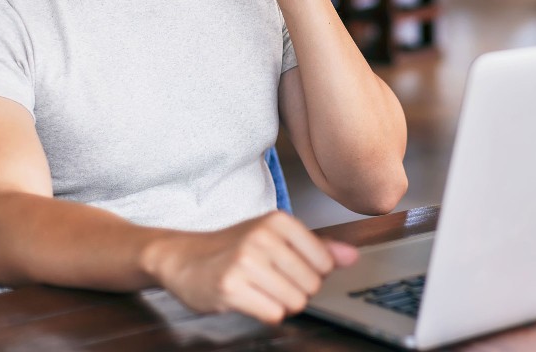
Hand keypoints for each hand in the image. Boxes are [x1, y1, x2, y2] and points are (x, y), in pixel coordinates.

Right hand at [149, 211, 358, 324]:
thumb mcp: (275, 237)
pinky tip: (249, 298)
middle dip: (296, 291)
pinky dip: (265, 312)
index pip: (324, 262)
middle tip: (271, 281)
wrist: (183, 258)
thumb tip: (352, 256)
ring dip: (280, 303)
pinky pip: (273, 314)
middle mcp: (262, 237)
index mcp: (278, 221)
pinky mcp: (230, 287)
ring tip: (259, 289)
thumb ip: (317, 247)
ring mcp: (245, 262)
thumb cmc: (234, 247)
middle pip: (311, 285)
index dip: (312, 273)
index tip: (290, 268)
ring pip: (294, 302)